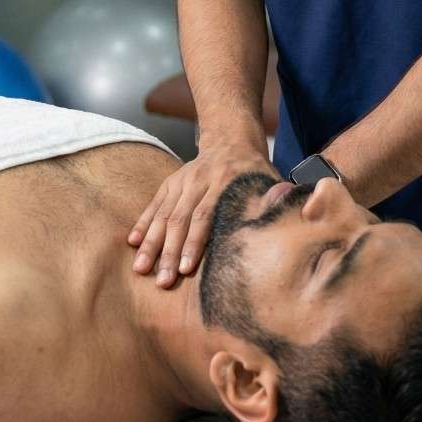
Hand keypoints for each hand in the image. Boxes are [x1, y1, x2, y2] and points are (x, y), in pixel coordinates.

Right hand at [127, 140, 276, 287]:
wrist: (231, 140)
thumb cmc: (256, 173)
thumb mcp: (270, 182)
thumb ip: (274, 202)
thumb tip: (288, 220)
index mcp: (225, 183)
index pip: (206, 216)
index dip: (195, 244)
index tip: (187, 270)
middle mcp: (199, 180)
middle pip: (180, 219)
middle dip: (169, 252)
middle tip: (162, 281)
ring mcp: (182, 180)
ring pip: (163, 214)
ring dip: (151, 243)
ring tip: (141, 269)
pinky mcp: (171, 181)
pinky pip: (154, 204)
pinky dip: (143, 223)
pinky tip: (133, 242)